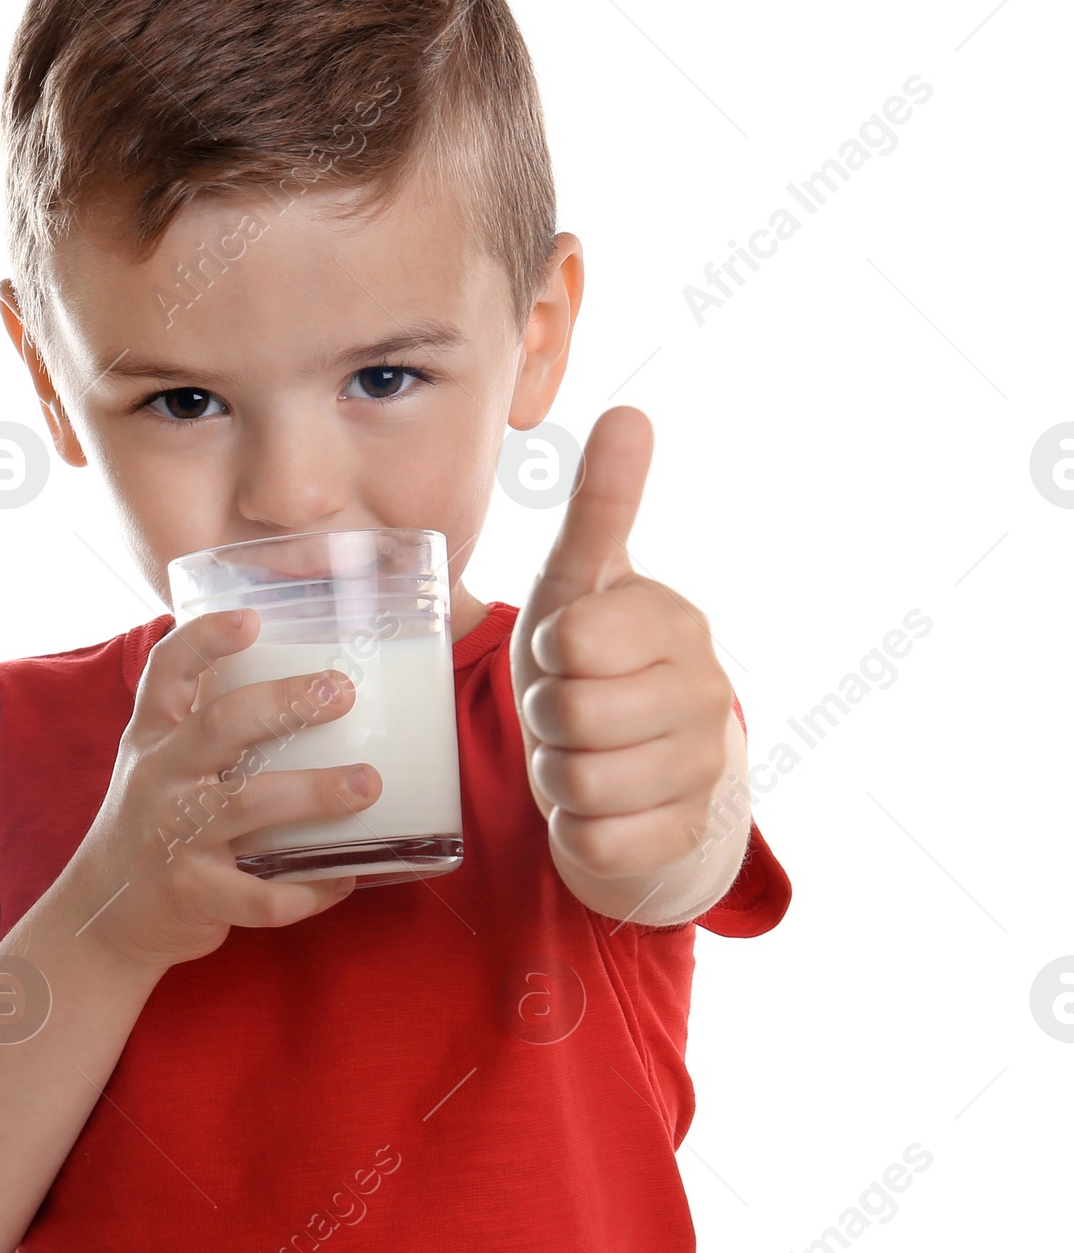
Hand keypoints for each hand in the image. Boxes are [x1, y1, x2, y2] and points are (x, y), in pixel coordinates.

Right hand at [60, 608, 380, 970]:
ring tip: (367, 783)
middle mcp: (160, 777)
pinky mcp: (192, 893)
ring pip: (248, 804)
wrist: (104, 912)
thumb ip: (209, 724)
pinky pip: (259, 895)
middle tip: (342, 690)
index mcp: (154, 736)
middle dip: (286, 703)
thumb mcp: (162, 763)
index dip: (206, 638)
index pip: (168, 670)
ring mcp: (173, 836)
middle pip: (221, 724)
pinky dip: (308, 891)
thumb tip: (307, 680)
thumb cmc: (154, 823)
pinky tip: (344, 878)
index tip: (251, 619)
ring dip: (314, 791)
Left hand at [509, 405, 738, 895]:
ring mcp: (702, 768)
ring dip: (558, 774)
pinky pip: (598, 842)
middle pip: (570, 715)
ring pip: (580, 782)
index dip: (548, 652)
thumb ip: (602, 506)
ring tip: (581, 755)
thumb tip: (630, 411)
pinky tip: (600, 807)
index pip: (574, 638)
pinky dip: (578, 830)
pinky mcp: (686, 837)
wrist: (645, 770)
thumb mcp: (583, 583)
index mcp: (674, 622)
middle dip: (547, 717)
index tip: (567, 651)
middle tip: (568, 709)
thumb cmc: (598, 663)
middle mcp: (704, 692)